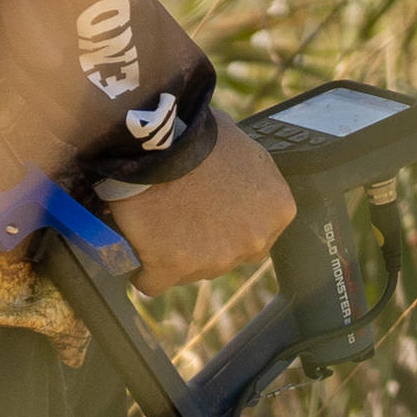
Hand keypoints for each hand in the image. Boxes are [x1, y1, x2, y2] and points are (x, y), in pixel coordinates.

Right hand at [98, 115, 290, 291]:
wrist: (156, 137)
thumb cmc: (197, 133)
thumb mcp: (243, 144)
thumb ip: (253, 172)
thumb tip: (241, 176)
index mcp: (277, 209)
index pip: (258, 233)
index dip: (230, 222)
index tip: (209, 210)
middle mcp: (253, 240)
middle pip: (227, 256)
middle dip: (206, 242)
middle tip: (181, 215)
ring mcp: (214, 259)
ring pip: (192, 271)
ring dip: (175, 253)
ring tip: (157, 221)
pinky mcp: (171, 269)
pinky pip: (153, 283)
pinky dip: (144, 270)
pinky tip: (138, 251)